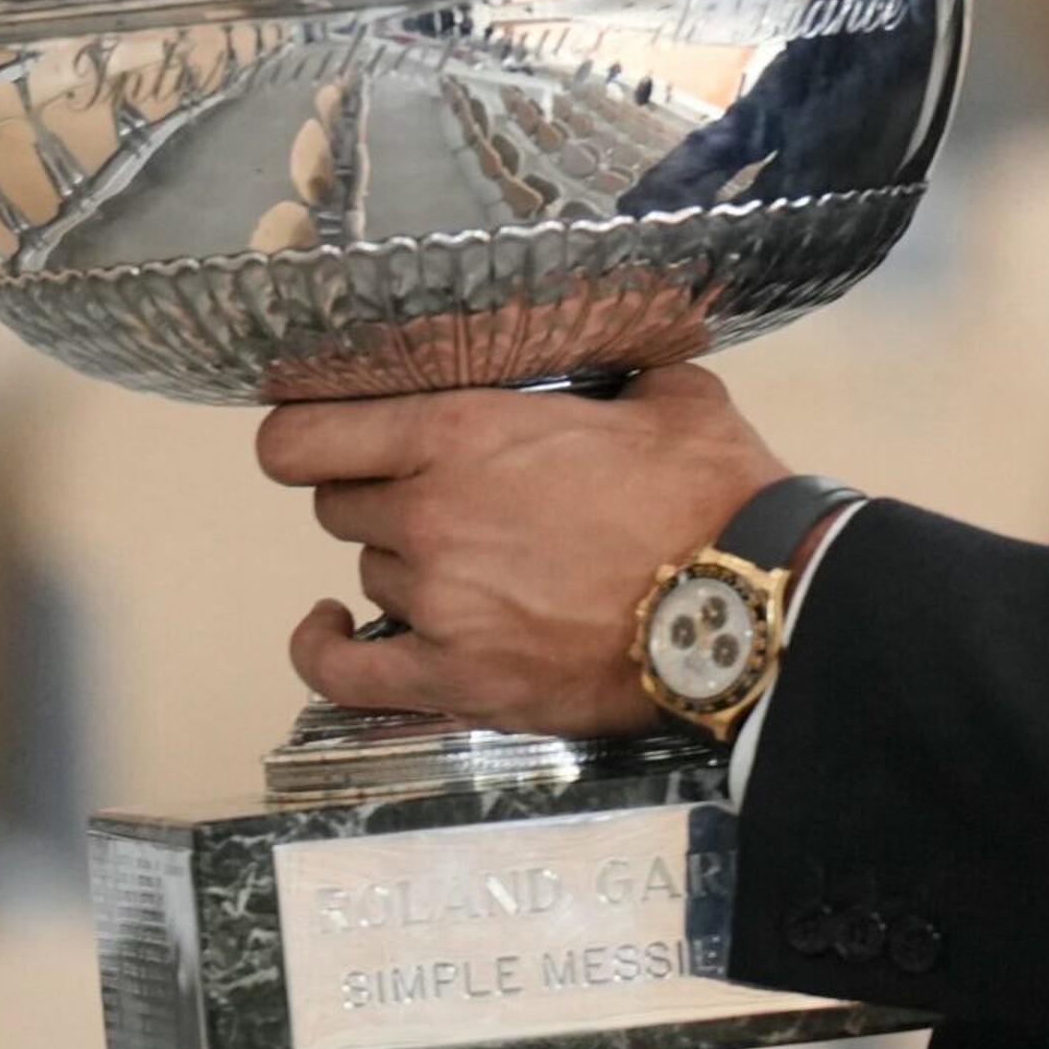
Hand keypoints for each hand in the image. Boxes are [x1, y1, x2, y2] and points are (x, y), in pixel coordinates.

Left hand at [259, 363, 789, 732]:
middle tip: (444, 500)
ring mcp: (437, 601)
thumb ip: (612, 374)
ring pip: (370, 573)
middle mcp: (430, 512)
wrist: (748, 605)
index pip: (308, 435)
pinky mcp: (457, 679)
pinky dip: (324, 650)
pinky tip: (328, 628)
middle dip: (382, 496)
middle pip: (342, 505)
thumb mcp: (667, 395)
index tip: (314, 440)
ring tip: (472, 566)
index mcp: (464, 429)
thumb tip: (612, 369)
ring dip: (406, 565)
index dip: (301, 436)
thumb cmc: (713, 494)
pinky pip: (346, 673)